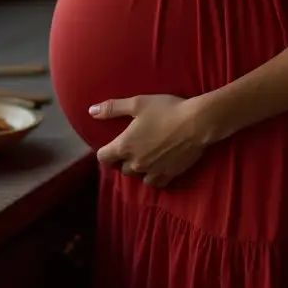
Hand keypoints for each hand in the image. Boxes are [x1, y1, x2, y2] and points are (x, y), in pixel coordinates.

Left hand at [92, 94, 210, 187]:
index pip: (103, 157)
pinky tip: (159, 164)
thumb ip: (112, 108)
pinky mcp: (168, 175)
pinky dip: (154, 175)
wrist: (196, 123)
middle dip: (123, 159)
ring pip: (138, 176)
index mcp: (124, 146)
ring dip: (139, 168)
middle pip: (121, 168)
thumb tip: (90, 111)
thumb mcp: (137, 104)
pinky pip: (156, 183)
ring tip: (146, 155)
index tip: (112, 143)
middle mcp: (135, 163)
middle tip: (133, 145)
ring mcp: (152, 171)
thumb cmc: (165, 110)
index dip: (105, 151)